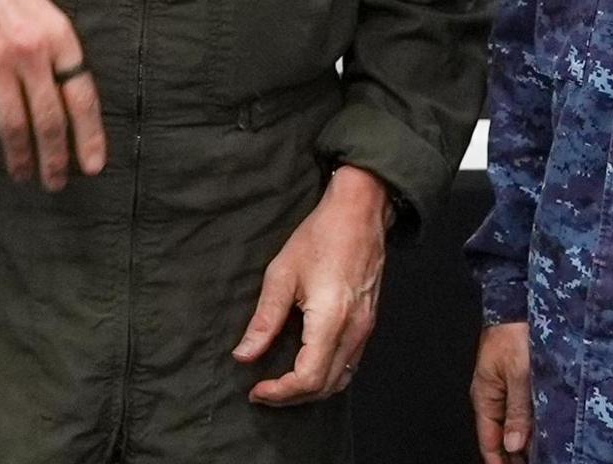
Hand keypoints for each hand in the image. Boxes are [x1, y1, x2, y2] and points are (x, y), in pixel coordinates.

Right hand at [0, 0, 105, 189]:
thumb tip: (76, 113)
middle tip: (55, 183)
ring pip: (12, 125)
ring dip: (19, 158)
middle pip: (48, 119)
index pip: (82, 97)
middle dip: (53, 159)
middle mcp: (30, 51)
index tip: (92, 167)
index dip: (89, 137)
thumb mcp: (50, 17)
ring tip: (23, 175)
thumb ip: (62, 60)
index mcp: (60, 38)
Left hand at [233, 164, 390, 404]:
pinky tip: (305, 367)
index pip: (308, 379)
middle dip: (291, 397)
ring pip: (340, 380)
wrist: (359, 214)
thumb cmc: (321, 236)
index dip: (280, 392)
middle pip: (325, 387)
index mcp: (331, 320)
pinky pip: (349, 365)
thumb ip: (264, 320)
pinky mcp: (368, 324)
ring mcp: (365, 330)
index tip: (256, 389)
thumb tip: (244, 355)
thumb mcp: (282, 274)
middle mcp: (354, 331)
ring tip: (280, 385)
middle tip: (262, 391)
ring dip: (310, 391)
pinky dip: (327, 377)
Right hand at [470, 321, 533, 461]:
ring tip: (545, 452)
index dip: (500, 462)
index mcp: (485, 396)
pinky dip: (532, 423)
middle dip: (515, 454)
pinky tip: (546, 431)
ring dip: (526, 440)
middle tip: (539, 462)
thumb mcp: (519, 374)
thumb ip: (517, 411)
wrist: (517, 302)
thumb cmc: (513, 332)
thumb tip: (512, 445)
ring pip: (513, 424)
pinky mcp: (519, 379)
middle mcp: (493, 394)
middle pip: (501, 436)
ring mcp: (505, 387)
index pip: (488, 441)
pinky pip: (522, 410)